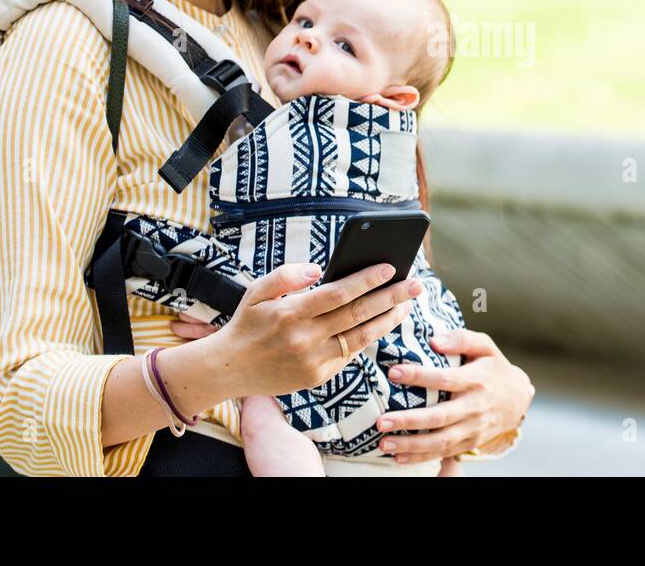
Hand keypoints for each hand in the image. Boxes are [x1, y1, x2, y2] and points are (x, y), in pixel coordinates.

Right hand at [193, 262, 424, 398]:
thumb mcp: (257, 292)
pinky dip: (369, 337)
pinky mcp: (318, 377)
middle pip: (358, 315)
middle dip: (391, 297)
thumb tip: (319, 270)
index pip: (338, 294)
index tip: (389, 267)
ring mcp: (314, 361)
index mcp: (290, 313)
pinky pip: (350, 354)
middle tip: (415, 284)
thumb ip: (286, 275)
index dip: (366, 280)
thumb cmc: (248, 323)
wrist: (229, 369)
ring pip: (361, 338)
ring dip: (388, 320)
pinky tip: (383, 322)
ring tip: (407, 304)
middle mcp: (305, 339)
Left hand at [373, 329, 534, 464]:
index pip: (445, 379)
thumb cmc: (494, 367)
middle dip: (408, 420)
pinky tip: (399, 458)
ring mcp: (473, 429)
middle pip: (439, 416)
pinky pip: (444, 453)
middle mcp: (475, 407)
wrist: (518, 399)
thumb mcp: (485, 346)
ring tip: (384, 444)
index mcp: (476, 380)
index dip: (419, 376)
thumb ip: (461, 339)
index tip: (393, 372)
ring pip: (440, 441)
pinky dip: (421, 458)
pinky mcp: (470, 443)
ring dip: (411, 445)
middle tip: (381, 421)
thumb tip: (434, 340)